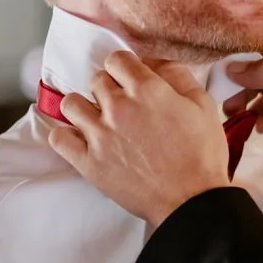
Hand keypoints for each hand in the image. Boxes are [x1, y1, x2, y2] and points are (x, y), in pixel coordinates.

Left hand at [48, 51, 229, 225]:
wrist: (191, 202)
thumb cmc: (201, 157)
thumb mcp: (204, 107)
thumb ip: (180, 77)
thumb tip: (158, 62)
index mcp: (147, 90)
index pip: (117, 59)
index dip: (124, 67)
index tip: (129, 79)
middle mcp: (119, 107)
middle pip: (96, 80)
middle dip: (108, 87)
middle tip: (121, 104)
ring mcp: (100, 135)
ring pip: (71, 104)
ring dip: (84, 107)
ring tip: (97, 119)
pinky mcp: (89, 162)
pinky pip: (59, 138)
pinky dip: (66, 136)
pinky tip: (81, 139)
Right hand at [225, 34, 262, 199]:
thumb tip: (234, 67)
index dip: (242, 60)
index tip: (221, 75)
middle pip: (258, 68)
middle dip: (241, 85)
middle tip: (226, 103)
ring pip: (259, 89)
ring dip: (246, 102)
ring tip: (236, 117)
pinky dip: (258, 116)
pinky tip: (260, 127)